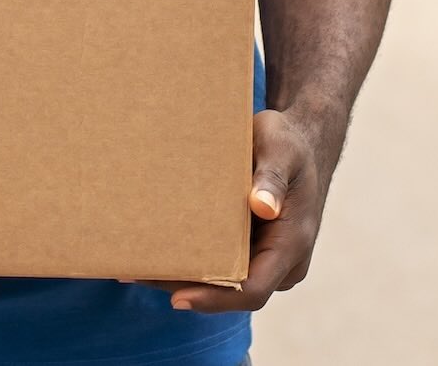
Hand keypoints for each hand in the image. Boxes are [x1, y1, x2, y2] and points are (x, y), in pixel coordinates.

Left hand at [119, 107, 330, 313]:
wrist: (302, 140)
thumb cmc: (289, 141)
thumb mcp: (281, 148)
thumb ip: (272, 176)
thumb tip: (263, 207)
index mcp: (292, 243)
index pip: (254, 289)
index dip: (216, 298)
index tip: (178, 297)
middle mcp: (282, 260)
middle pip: (233, 290)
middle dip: (187, 287)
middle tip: (137, 274)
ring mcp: (267, 256)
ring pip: (226, 279)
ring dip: (184, 275)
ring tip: (136, 265)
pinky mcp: (252, 246)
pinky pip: (224, 261)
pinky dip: (193, 257)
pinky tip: (156, 247)